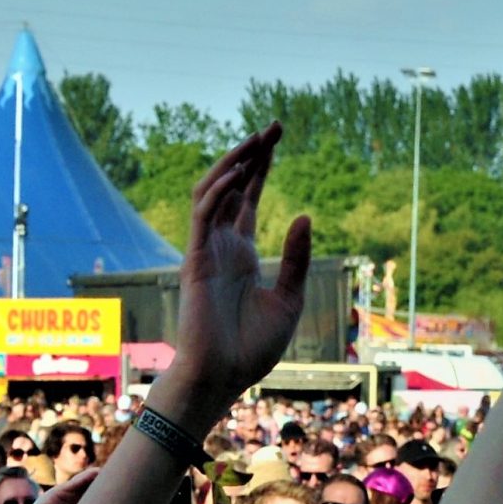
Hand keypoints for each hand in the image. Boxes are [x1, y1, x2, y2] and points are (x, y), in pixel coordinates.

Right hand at [165, 125, 313, 407]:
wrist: (224, 377)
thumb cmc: (252, 348)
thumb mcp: (289, 298)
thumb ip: (297, 258)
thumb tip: (306, 215)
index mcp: (241, 254)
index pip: (249, 198)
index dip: (261, 167)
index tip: (276, 138)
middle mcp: (221, 246)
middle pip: (232, 187)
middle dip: (251, 155)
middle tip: (273, 126)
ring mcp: (206, 250)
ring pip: (213, 193)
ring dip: (233, 164)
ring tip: (257, 141)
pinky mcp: (196, 260)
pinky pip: (202, 216)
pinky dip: (219, 191)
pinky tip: (239, 172)